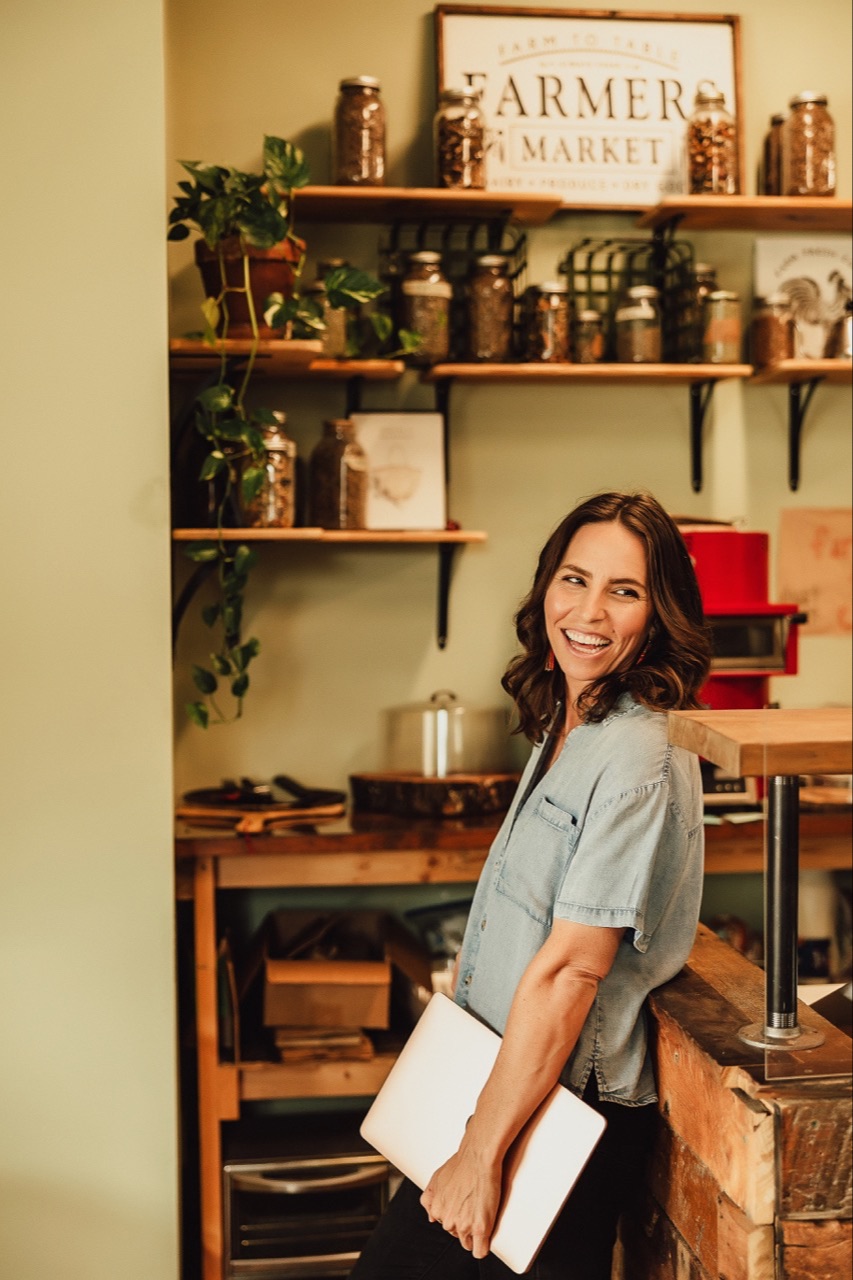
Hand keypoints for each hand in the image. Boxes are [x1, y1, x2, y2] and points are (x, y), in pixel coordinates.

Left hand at [420, 1141, 501, 1259]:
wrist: (478, 1157)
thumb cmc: (461, 1164)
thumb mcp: (437, 1179)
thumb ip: (429, 1199)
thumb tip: (430, 1218)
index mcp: (437, 1210)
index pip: (445, 1227)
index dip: (456, 1219)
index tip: (463, 1211)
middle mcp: (447, 1220)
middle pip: (456, 1235)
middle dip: (464, 1225)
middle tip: (474, 1209)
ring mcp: (464, 1226)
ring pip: (468, 1243)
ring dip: (474, 1235)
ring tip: (481, 1217)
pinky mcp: (480, 1228)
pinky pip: (480, 1251)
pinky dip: (483, 1247)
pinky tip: (485, 1239)